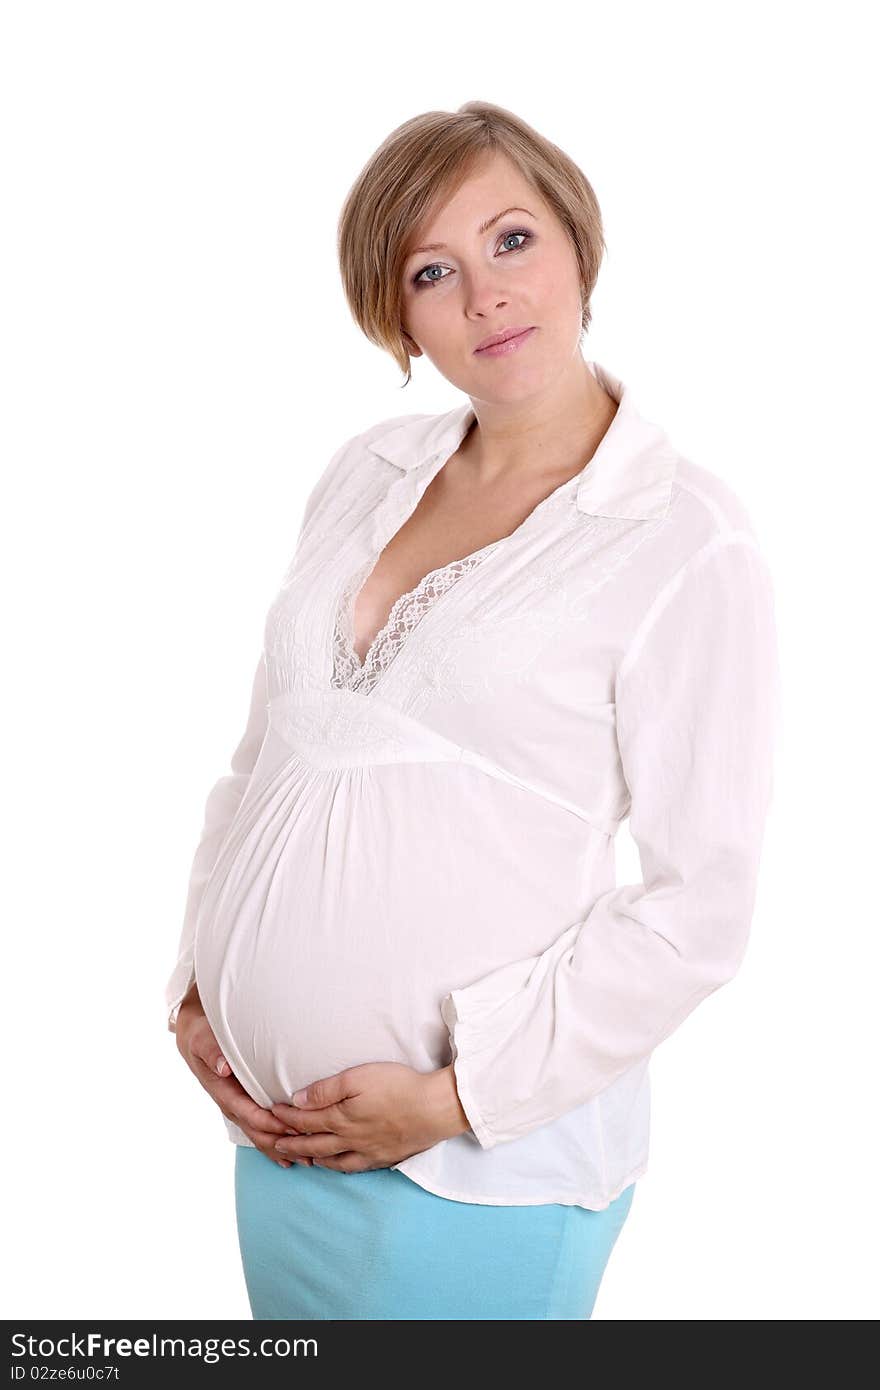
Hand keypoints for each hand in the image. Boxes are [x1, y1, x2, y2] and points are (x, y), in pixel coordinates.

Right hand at [175, 989, 300, 1168]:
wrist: (195, 1040)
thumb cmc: (202, 1037)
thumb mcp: (202, 1041)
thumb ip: (212, 1052)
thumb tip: (222, 1067)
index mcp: (224, 1093)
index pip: (249, 1114)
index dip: (271, 1123)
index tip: (293, 1127)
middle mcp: (232, 1106)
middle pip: (258, 1132)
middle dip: (282, 1142)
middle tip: (308, 1150)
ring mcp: (238, 1109)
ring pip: (260, 1136)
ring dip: (282, 1149)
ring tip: (307, 1161)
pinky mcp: (245, 1107)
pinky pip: (260, 1131)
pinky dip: (276, 1144)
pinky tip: (292, 1158)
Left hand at [269, 1061, 470, 1172]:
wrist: (435, 1109)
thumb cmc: (398, 1086)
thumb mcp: (358, 1077)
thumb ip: (326, 1090)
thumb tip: (298, 1100)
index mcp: (341, 1119)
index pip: (306, 1120)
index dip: (286, 1116)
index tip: (272, 1112)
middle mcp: (350, 1140)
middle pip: (314, 1145)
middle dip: (292, 1143)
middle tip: (275, 1143)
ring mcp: (368, 1152)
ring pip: (333, 1160)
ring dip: (313, 1158)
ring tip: (303, 1158)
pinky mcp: (385, 1157)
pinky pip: (354, 1167)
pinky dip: (340, 1167)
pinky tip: (340, 1164)